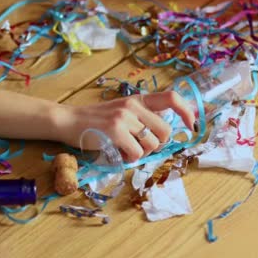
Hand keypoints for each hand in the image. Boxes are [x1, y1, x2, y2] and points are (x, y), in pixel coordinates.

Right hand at [59, 91, 194, 161]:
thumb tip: (165, 130)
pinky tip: (117, 152)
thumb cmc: (93, 121)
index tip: (190, 125)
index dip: (186, 112)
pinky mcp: (115, 131)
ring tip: (124, 149)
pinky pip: (136, 153)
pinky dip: (129, 158)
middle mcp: (133, 106)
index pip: (171, 98)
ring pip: (151, 145)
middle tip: (139, 147)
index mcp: (137, 100)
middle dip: (156, 145)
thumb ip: (141, 117)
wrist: (67, 120)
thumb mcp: (120, 111)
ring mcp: (124, 118)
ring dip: (140, 153)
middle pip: (165, 132)